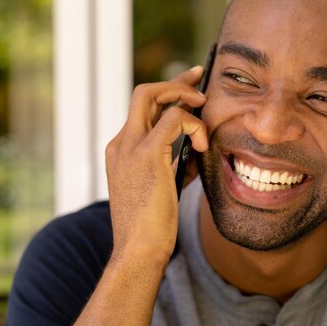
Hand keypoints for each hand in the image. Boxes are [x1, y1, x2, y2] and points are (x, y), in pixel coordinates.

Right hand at [105, 66, 208, 263]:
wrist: (138, 250)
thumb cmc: (152, 226)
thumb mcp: (162, 187)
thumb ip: (172, 163)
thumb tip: (196, 148)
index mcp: (121, 151)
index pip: (142, 110)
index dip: (166, 94)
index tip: (188, 89)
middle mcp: (120, 143)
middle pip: (144, 93)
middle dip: (175, 81)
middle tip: (199, 76)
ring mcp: (129, 147)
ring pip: (153, 95)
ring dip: (185, 96)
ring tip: (205, 109)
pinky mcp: (146, 154)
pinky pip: (175, 119)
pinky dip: (194, 125)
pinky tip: (203, 145)